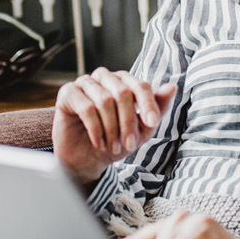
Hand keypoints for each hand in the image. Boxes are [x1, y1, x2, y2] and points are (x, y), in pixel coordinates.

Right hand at [52, 69, 174, 188]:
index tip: (152, 123)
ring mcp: (84, 83)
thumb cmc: (114, 142)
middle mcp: (104, 77)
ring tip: (112, 146)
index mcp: (123, 82)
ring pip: (105, 100)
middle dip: (128, 122)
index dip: (148, 104)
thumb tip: (172, 87)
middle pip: (123, 93)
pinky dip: (96, 129)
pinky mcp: (67, 93)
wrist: (86, 161)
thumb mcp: (141, 130)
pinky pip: (86, 108)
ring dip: (111, 129)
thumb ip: (156, 109)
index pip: (140, 86)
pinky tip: (98, 143)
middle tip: (128, 145)